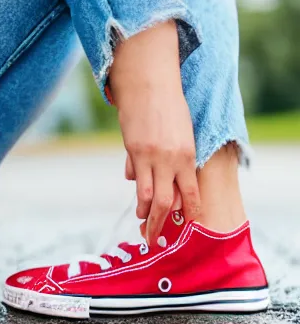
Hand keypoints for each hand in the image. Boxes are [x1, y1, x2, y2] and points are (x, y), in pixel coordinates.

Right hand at [110, 21, 200, 244]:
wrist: (150, 84)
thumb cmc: (167, 105)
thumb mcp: (178, 133)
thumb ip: (168, 158)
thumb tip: (144, 178)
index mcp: (187, 155)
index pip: (189, 193)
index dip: (188, 212)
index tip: (186, 227)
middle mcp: (171, 159)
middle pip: (166, 201)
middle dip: (160, 223)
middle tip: (156, 239)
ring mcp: (151, 156)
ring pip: (148, 195)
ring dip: (145, 213)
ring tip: (143, 226)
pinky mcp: (134, 150)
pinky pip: (135, 177)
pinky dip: (137, 191)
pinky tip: (137, 202)